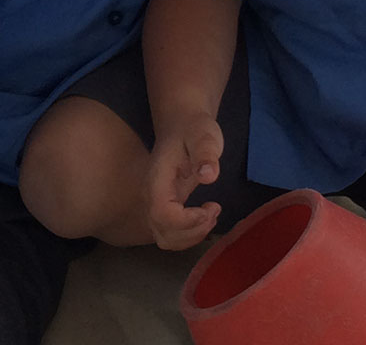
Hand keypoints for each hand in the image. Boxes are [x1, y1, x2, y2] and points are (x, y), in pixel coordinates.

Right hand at [145, 115, 223, 249]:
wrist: (181, 125)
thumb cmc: (193, 130)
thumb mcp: (204, 135)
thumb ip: (205, 153)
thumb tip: (208, 175)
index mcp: (157, 180)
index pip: (162, 214)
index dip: (187, 220)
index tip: (211, 206)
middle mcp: (151, 197)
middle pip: (163, 233)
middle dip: (193, 230)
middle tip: (214, 209)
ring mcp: (156, 205)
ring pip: (166, 239)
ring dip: (192, 236)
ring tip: (211, 214)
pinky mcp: (164, 210)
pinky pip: (171, 235)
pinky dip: (190, 235)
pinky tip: (205, 216)